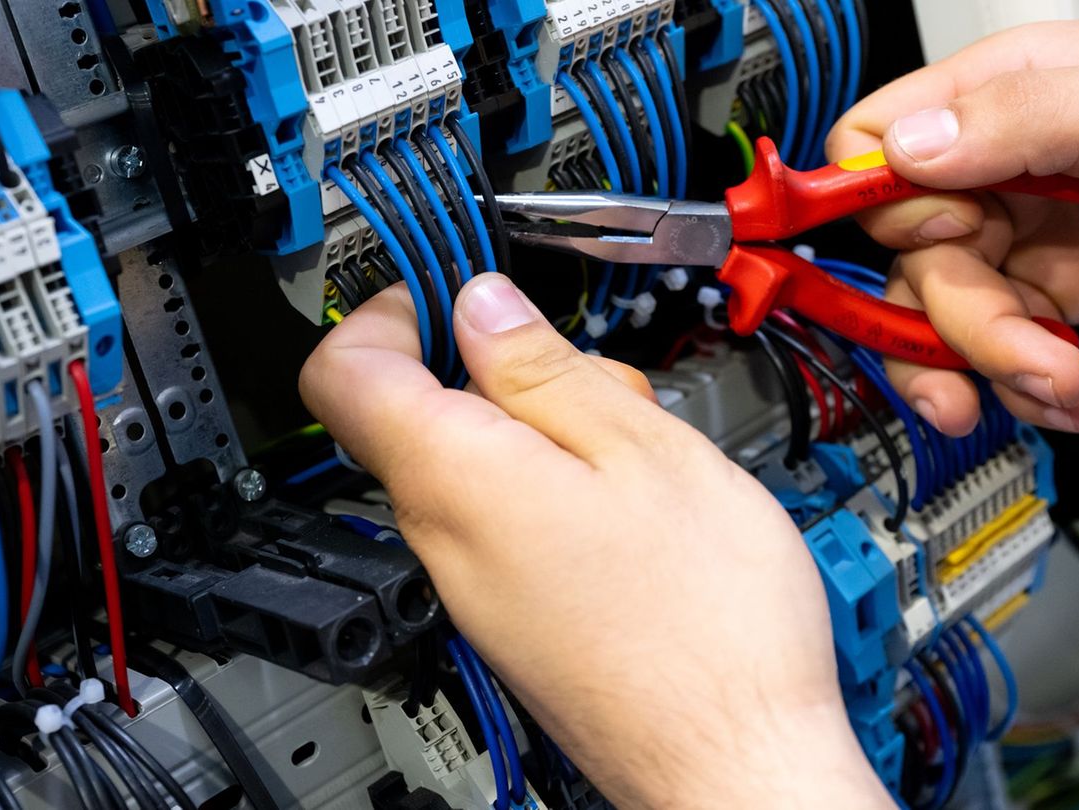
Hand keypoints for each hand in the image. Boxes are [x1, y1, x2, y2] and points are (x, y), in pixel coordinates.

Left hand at [300, 274, 890, 807]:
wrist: (734, 763)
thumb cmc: (705, 626)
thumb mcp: (641, 449)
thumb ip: (543, 369)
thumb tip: (478, 307)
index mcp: (456, 477)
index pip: (344, 370)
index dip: (383, 305)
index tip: (443, 282)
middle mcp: (444, 538)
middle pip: (422, 412)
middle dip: (501, 368)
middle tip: (589, 374)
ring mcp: (476, 586)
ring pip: (475, 464)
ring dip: (546, 427)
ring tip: (638, 448)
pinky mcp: (514, 615)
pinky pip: (507, 520)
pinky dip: (558, 485)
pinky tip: (638, 504)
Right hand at [828, 17, 1078, 436]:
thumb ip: (1024, 118)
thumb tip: (906, 145)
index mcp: (1002, 97)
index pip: (875, 140)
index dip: (882, 198)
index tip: (934, 242)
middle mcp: (995, 168)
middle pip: (908, 252)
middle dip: (957, 319)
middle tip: (1022, 354)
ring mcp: (1021, 234)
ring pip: (942, 313)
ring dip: (991, 366)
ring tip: (1057, 388)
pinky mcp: (1052, 293)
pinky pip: (996, 349)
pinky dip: (1024, 386)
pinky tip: (1067, 396)